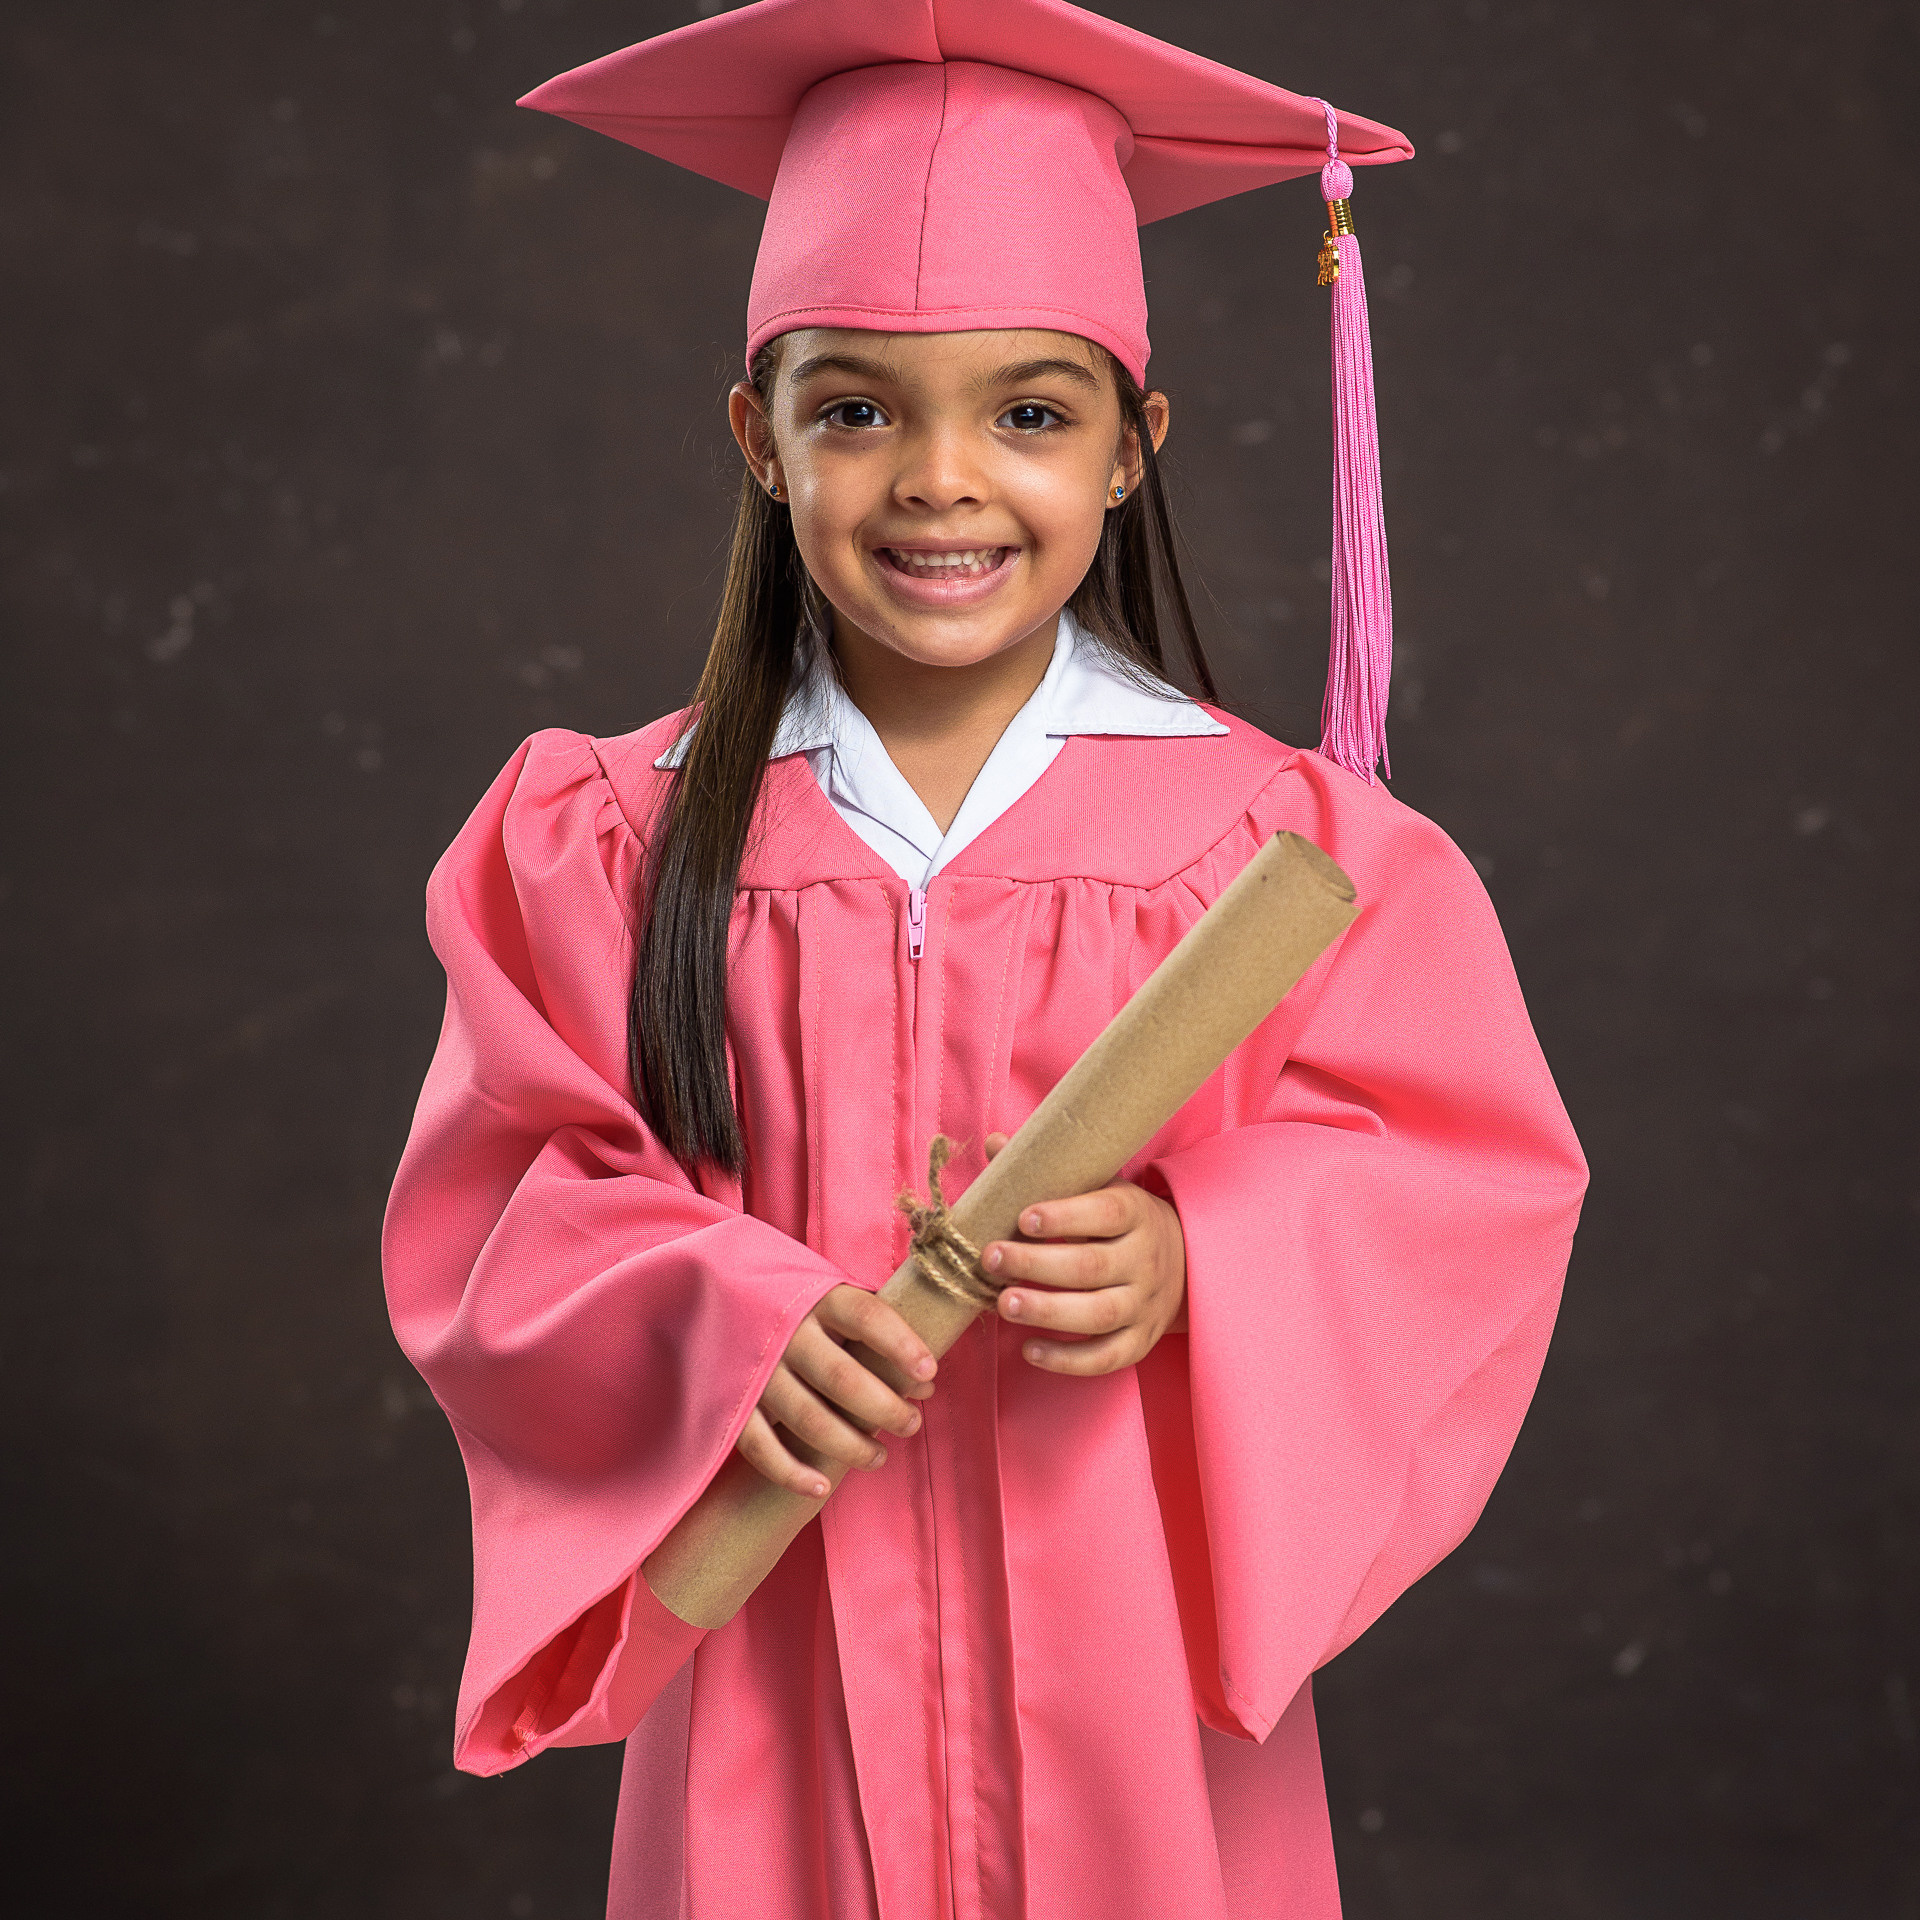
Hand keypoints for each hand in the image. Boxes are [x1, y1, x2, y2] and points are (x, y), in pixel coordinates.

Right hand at [735, 1284, 937, 1499]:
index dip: (901, 1345)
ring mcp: (756, 1369)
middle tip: (912, 1423)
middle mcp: (786, 1332)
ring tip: (880, 1457)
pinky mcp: (730, 1402)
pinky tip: (822, 1487)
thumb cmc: (788, 1299)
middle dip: (885, 1407)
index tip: (930, 1373)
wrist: (706, 1291)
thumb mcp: (823, 1289)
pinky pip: (760, 1446)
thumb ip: (867, 1321)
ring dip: (850, 1446)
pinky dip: (791, 1472)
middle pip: (843, 1377)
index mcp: (815, 1296)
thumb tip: (923, 1373)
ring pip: (809, 1419)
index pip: (867, 1317)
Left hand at [978, 1133, 1187, 1374]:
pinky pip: (1107, 1357)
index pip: (1105, 1213)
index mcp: (1136, 1213)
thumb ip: (1047, 1169)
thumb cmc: (1119, 1220)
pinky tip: (1029, 1349)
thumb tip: (994, 1143)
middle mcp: (1145, 1259)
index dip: (1065, 1216)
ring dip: (1048, 1312)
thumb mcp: (1096, 1186)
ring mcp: (1145, 1304)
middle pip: (1092, 1266)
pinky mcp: (1140, 1341)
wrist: (1183, 1262)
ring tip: (1003, 1304)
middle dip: (1037, 1265)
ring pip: (1100, 1314)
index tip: (1023, 1217)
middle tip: (991, 1259)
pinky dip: (1068, 1360)